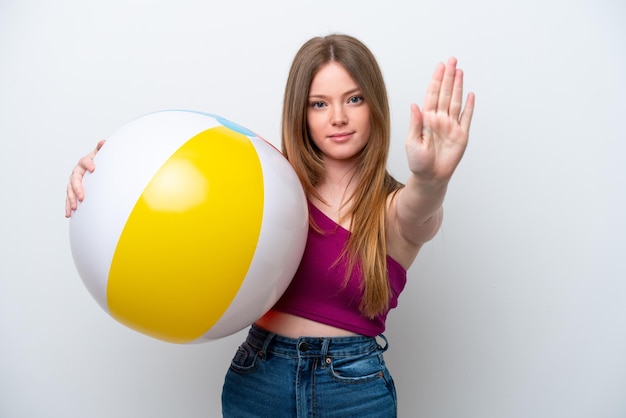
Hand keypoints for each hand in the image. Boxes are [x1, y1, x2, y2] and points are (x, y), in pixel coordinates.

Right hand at [65, 140, 104, 217]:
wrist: (91, 168)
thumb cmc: (97, 162)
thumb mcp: (99, 155)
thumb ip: (101, 149)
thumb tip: (104, 142)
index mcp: (83, 163)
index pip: (84, 162)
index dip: (88, 163)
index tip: (93, 168)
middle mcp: (76, 172)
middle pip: (74, 179)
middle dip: (77, 188)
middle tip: (82, 197)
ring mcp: (72, 182)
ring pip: (69, 191)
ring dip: (71, 199)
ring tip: (74, 208)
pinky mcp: (72, 191)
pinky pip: (69, 198)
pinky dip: (68, 206)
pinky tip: (68, 214)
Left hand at [405, 57, 474, 183]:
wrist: (430, 177)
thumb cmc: (418, 162)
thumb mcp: (412, 142)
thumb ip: (415, 123)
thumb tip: (415, 105)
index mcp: (427, 119)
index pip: (433, 95)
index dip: (437, 80)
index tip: (440, 66)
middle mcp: (440, 119)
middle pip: (446, 94)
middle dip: (449, 77)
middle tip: (452, 60)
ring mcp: (451, 126)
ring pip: (456, 102)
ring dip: (458, 86)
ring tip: (460, 71)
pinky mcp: (461, 135)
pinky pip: (466, 118)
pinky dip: (469, 106)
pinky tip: (470, 94)